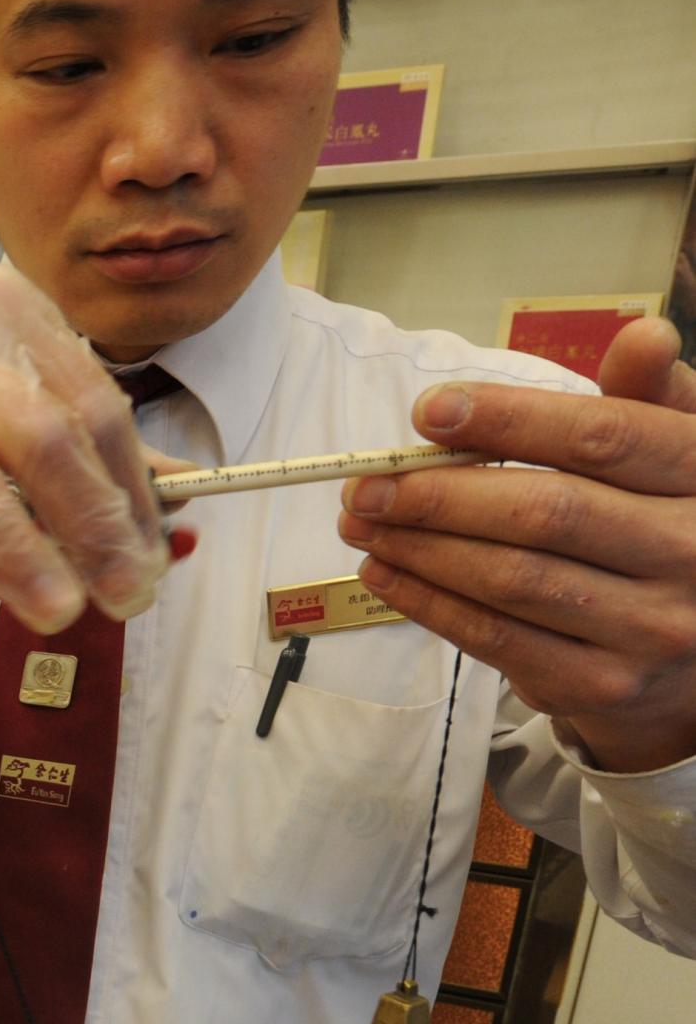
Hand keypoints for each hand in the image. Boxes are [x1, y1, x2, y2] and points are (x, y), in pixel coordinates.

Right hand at [0, 265, 167, 633]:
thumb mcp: (6, 373)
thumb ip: (85, 434)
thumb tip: (179, 510)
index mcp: (10, 316)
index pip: (93, 408)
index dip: (132, 495)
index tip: (150, 564)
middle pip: (37, 438)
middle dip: (91, 526)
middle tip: (122, 598)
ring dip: (15, 553)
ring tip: (55, 614)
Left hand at [339, 317, 695, 773]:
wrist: (694, 657)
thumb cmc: (663, 529)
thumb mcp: (672, 457)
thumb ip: (643, 401)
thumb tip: (641, 337)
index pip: (604, 438)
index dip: (509, 421)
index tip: (428, 412)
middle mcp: (692, 554)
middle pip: (547, 512)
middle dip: (440, 494)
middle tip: (366, 482)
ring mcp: (652, 629)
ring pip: (513, 579)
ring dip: (420, 548)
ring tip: (361, 521)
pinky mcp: (603, 686)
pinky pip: (496, 638)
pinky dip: (428, 602)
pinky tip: (385, 570)